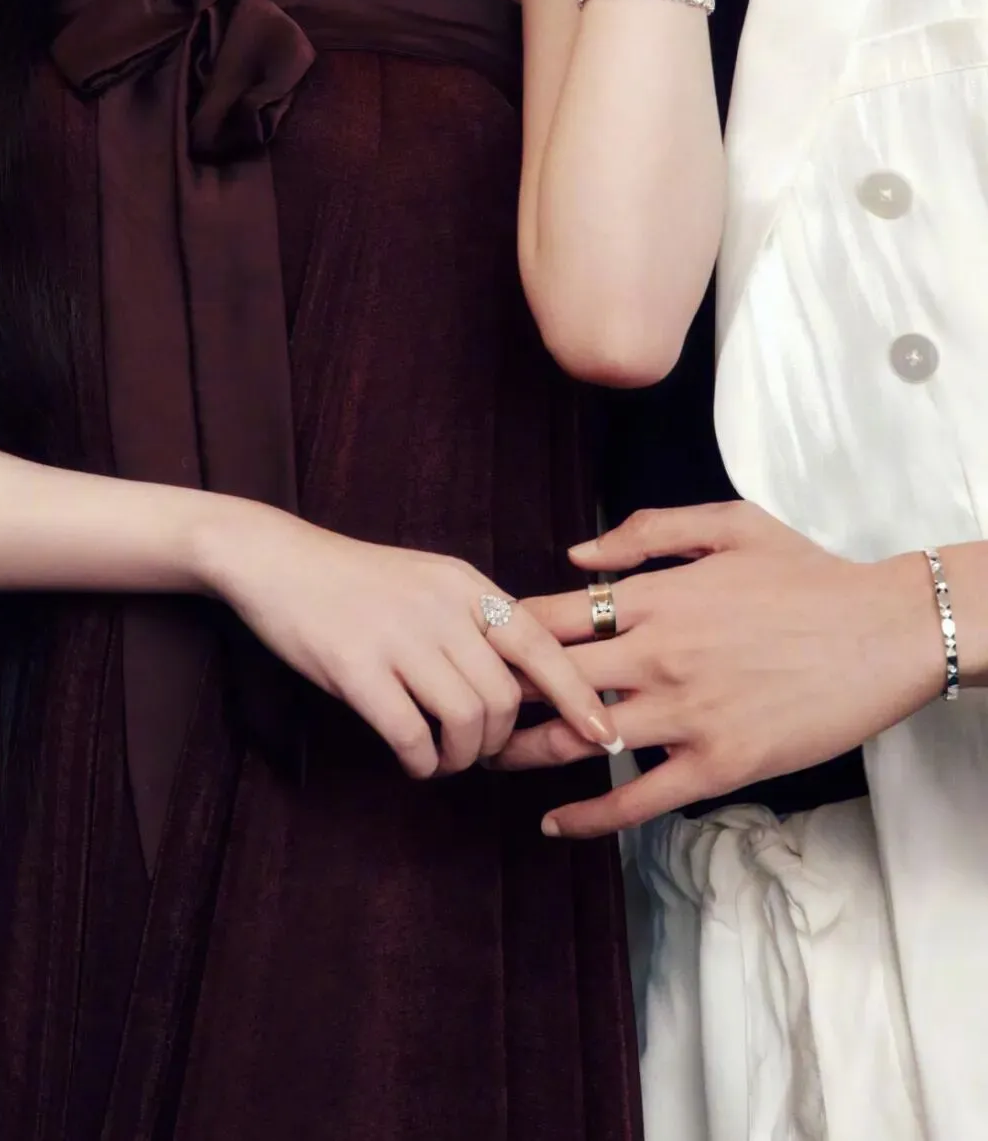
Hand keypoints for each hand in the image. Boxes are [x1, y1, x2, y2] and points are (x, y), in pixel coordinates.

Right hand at [201, 503, 620, 780]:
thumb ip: (473, 621)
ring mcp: (397, 636)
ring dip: (462, 757)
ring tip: (444, 759)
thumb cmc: (355, 580)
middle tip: (480, 754)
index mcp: (464, 584)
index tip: (602, 734)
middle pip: (504, 696)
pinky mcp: (356, 669)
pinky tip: (413, 759)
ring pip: (465, 720)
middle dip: (498, 741)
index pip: (539, 643)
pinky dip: (420, 761)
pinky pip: (410, 735)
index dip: (576, 695)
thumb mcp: (428, 582)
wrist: (276, 560)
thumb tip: (522, 682)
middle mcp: (440, 607)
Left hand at [494, 501, 943, 835]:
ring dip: (525, 755)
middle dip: (498, 697)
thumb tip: (575, 557)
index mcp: (655, 596)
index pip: (549, 617)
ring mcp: (684, 714)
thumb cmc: (807, 575)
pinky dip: (587, 817)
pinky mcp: (716, 765)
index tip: (475, 649)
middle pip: (547, 682)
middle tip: (466, 710)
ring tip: (490, 762)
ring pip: (578, 742)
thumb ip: (646, 532)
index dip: (501, 636)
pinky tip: (555, 824)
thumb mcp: (728, 524)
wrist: (881, 632)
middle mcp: (657, 655)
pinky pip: (635, 799)